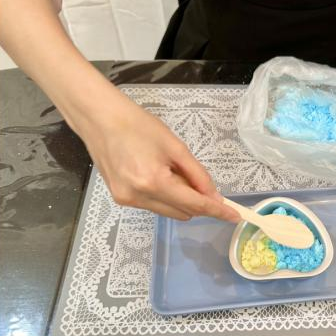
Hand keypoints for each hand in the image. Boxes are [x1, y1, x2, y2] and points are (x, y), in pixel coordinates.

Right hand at [77, 94, 240, 222]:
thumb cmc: (138, 125)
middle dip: (197, 201)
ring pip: (168, 211)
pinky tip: (155, 173)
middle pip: (183, 213)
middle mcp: (139, 198)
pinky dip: (164, 196)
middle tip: (195, 176)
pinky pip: (153, 205)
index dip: (217, 211)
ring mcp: (127, 201)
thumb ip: (197, 174)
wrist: (100, 119)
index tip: (235, 216)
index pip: (194, 205)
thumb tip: (214, 196)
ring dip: (179, 198)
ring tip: (168, 169)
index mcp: (154, 182)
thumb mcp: (175, 146)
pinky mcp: (120, 199)